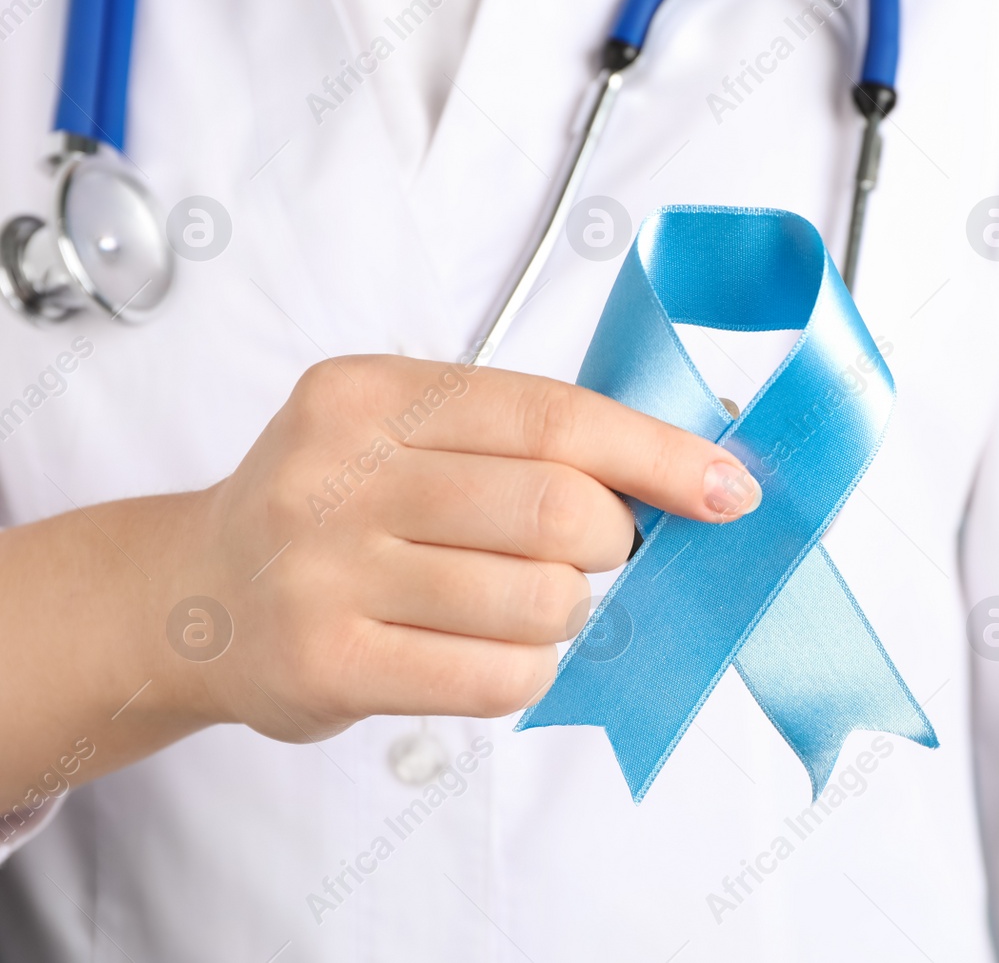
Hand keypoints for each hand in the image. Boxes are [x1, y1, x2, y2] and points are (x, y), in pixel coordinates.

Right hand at [171, 355, 761, 741]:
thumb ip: (525, 437)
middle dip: (614, 541)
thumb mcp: (404, 433)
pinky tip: (497, 649)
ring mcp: (324, 571)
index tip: (731, 488)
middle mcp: (337, 472)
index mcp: (370, 393)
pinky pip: (497, 677)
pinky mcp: (327, 663)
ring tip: (532, 601)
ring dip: (571, 610)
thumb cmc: (337, 507)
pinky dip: (531, 669)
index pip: (553, 415)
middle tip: (602, 551)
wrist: (197, 595)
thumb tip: (695, 463)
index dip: (659, 454)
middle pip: (557, 510)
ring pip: (538, 600)